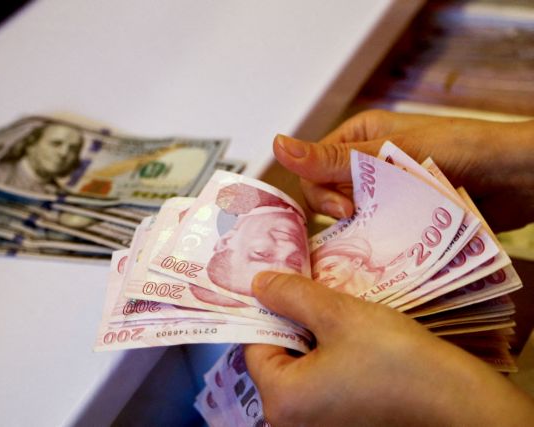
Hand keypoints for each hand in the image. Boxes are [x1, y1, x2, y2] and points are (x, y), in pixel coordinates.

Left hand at [245, 271, 533, 425]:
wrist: (458, 404)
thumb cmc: (396, 360)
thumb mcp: (338, 315)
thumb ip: (291, 296)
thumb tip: (258, 284)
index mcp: (281, 401)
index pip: (255, 346)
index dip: (270, 312)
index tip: (288, 286)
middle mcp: (290, 421)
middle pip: (277, 359)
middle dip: (294, 324)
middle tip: (316, 296)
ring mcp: (317, 425)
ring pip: (300, 369)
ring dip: (314, 339)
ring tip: (336, 315)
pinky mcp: (341, 423)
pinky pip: (321, 384)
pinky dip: (330, 359)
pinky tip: (351, 341)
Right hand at [274, 110, 533, 231]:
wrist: (518, 176)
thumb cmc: (462, 148)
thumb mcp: (390, 151)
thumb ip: (333, 157)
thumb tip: (278, 144)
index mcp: (357, 139)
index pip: (313, 170)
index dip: (320, 193)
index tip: (344, 209)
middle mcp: (366, 167)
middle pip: (327, 196)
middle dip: (338, 213)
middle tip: (359, 220)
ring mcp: (385, 193)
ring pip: (351, 218)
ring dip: (359, 229)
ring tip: (379, 236)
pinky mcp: (403, 217)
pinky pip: (376, 233)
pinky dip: (377, 242)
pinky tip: (386, 250)